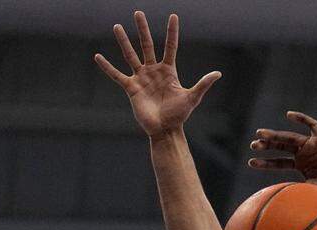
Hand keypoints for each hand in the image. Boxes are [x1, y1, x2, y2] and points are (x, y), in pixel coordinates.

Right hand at [94, 12, 220, 138]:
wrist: (165, 130)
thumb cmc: (179, 115)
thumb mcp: (192, 97)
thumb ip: (203, 84)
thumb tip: (218, 73)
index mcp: (168, 71)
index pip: (170, 46)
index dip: (171, 32)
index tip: (173, 16)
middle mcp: (153, 71)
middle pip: (147, 45)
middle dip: (143, 29)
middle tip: (138, 12)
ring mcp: (141, 78)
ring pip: (130, 55)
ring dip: (123, 41)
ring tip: (117, 26)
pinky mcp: (131, 88)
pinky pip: (117, 75)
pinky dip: (107, 67)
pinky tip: (98, 56)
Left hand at [249, 112, 316, 191]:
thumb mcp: (308, 190)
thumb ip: (294, 190)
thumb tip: (278, 198)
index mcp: (301, 166)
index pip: (279, 162)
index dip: (265, 163)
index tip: (251, 162)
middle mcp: (305, 154)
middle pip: (281, 148)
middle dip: (266, 146)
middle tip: (253, 146)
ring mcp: (312, 145)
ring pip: (290, 137)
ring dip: (275, 135)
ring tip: (260, 134)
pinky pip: (312, 124)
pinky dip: (301, 118)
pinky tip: (288, 115)